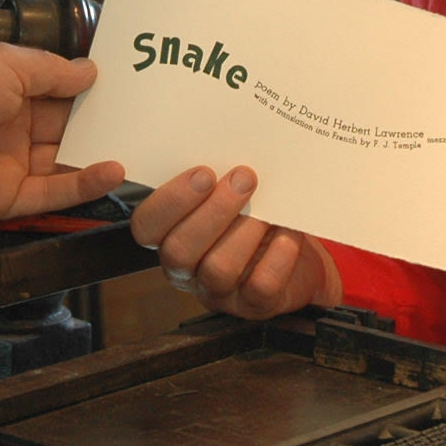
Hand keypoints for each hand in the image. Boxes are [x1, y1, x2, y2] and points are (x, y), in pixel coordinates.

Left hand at [0, 43, 125, 225]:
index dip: (84, 86)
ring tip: (137, 145)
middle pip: (61, 126)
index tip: (122, 84)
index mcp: (2, 87)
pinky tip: (113, 171)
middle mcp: (7, 125)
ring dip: (97, 154)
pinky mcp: (8, 199)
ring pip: (62, 161)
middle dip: (97, 121)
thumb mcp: (8, 64)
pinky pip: (52, 192)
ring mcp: (9, 163)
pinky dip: (84, 184)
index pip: (52, 88)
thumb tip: (90, 70)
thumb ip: (53, 71)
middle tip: (140, 117)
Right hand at [130, 165, 340, 319]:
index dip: (168, 201)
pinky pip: (259, 286)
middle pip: (179, 250)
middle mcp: (186, 268)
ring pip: (217, 269)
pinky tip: (288, 235)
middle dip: (212, 211)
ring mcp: (219, 291)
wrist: (299, 258)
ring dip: (244, 232)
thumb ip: (215, 179)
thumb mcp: (227, 195)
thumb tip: (226, 139)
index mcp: (169, 236)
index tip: (203, 172)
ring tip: (267, 209)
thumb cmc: (255, 216)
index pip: (146, 226)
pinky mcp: (253, 306)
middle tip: (243, 178)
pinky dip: (276, 258)